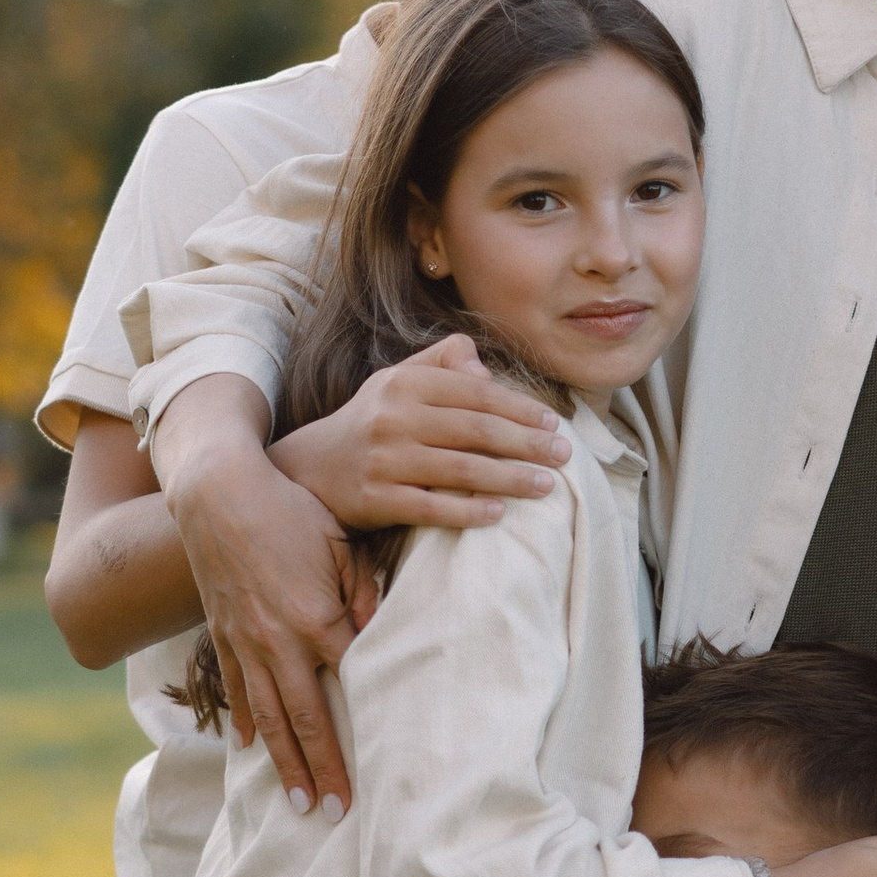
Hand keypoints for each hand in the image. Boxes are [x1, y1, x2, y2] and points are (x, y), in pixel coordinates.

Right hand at [160, 382, 372, 816]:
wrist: (218, 493)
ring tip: (299, 802)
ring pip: (267, 716)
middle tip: (337, 813)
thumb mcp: (342, 544)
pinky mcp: (223, 633)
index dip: (364, 731)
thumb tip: (380, 632)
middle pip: (306, 720)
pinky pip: (235, 687)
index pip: (349, 687)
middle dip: (322, 770)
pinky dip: (244, 722)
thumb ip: (365, 592)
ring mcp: (245, 642)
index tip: (384, 769)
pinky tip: (251, 750)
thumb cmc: (293, 511)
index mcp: (316, 620)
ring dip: (285, 763)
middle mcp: (277, 642)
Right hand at [277, 333, 568, 530]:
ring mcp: (383, 460)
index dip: (519, 408)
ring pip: (460, 470)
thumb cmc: (372, 421)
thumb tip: (485, 369)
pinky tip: (498, 514)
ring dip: (510, 479)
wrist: (312, 467)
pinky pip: (431, 507)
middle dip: (526, 443)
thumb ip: (442, 362)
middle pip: (475, 430)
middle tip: (564, 456)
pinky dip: (467, 512)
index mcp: (405, 384)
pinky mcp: (375, 499)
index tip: (553, 424)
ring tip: (546, 486)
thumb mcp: (398, 380)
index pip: (475, 393)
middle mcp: (393, 418)